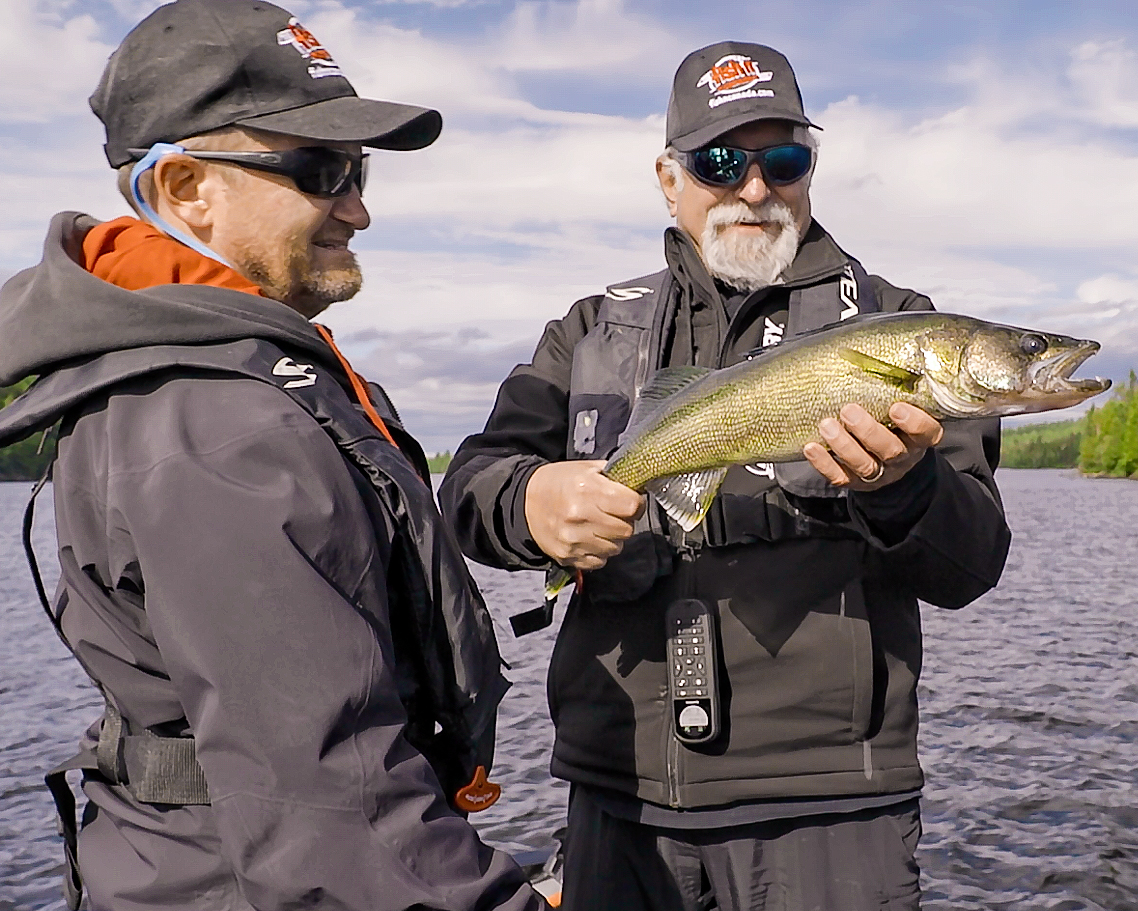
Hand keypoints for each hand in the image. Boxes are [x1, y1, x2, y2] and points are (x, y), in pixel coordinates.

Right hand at [524, 461, 644, 569]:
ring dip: (612, 538)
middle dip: (625, 521)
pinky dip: (599, 551)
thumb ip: (614, 476)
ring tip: (599, 525)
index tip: (630, 501)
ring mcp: (573, 540)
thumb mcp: (586, 468)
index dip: (636, 503)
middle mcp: (580, 516)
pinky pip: (600, 561)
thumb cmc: (559, 483)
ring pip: (616, 548)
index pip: (632, 506)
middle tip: (613, 513)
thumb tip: (640, 483)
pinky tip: (589, 538)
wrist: (525, 503)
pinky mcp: (568, 556)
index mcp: (587, 489)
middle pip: (627, 530)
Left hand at [803, 403, 943, 490]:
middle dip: (868, 431)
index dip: (914, 422)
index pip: (927, 433)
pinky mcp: (856, 483)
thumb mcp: (904, 407)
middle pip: (890, 450)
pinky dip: (824, 463)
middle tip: (849, 410)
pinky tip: (811, 447)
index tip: (896, 407)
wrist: (890, 463)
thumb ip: (896, 389)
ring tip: (826, 425)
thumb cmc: (894, 423)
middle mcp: (902, 457)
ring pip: (865, 465)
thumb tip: (871, 354)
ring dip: (843, 445)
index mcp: (919, 437)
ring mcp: (879, 473)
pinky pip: (840, 477)